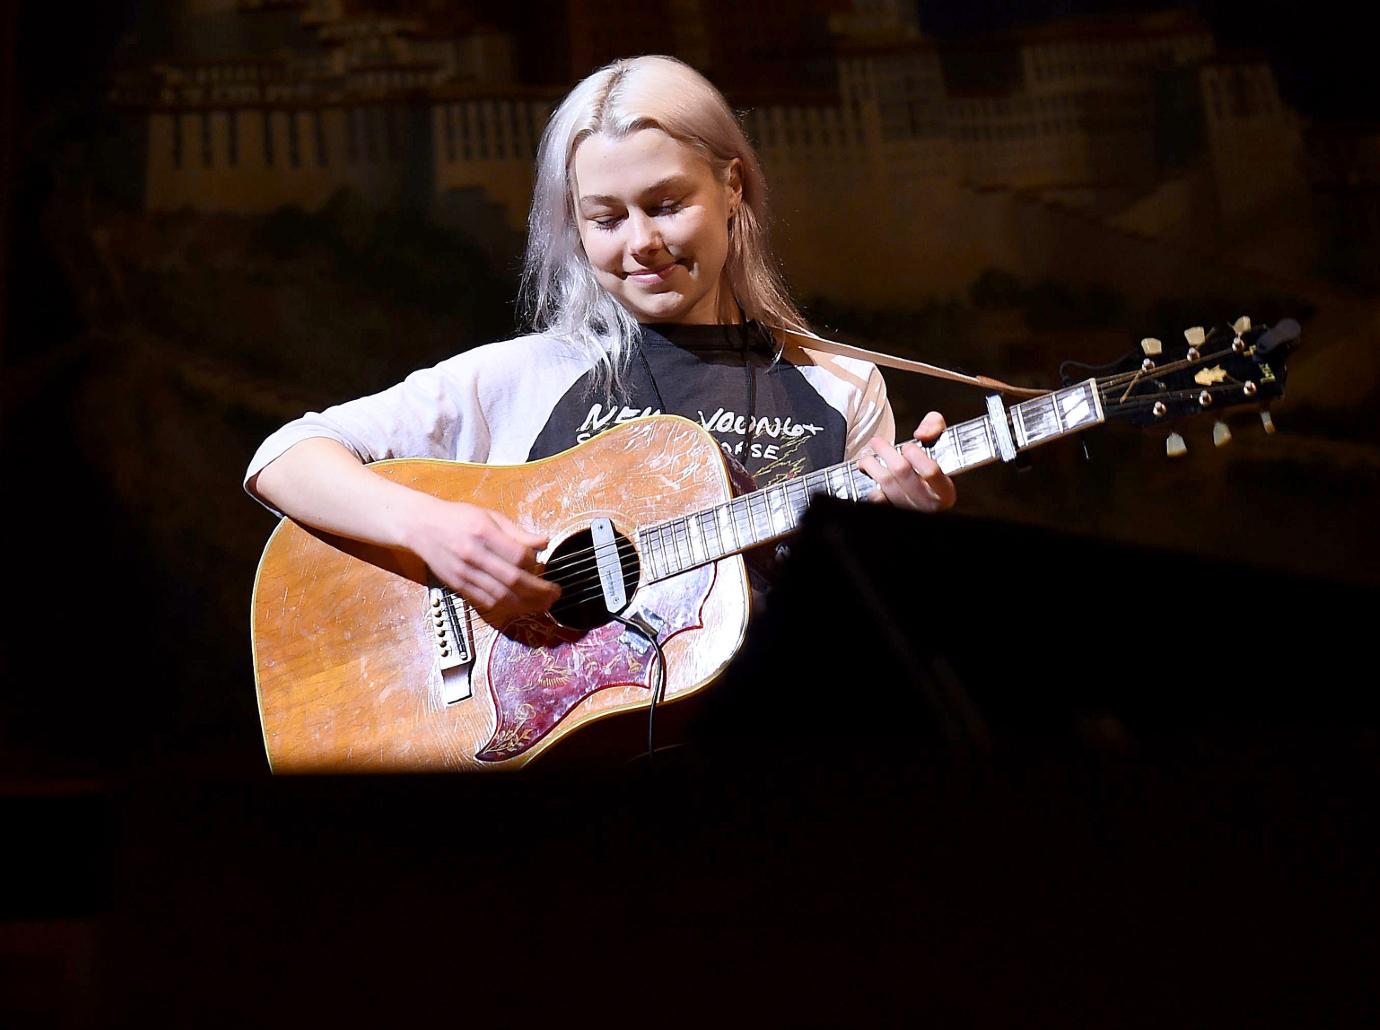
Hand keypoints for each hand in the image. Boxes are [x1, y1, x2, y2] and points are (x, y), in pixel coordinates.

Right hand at [403, 499, 559, 623]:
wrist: (421, 526)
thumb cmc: (458, 518)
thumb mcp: (490, 516)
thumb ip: (517, 532)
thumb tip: (544, 542)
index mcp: (483, 533)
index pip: (518, 556)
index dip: (536, 565)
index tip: (545, 566)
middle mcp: (473, 555)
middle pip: (512, 581)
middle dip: (539, 591)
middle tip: (555, 594)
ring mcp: (464, 574)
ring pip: (500, 597)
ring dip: (526, 604)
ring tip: (543, 604)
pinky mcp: (458, 586)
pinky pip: (485, 602)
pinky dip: (505, 607)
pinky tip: (519, 605)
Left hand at [857, 411, 956, 512]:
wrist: (928, 492)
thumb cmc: (935, 465)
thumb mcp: (943, 441)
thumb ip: (935, 426)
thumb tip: (921, 434)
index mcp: (944, 489)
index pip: (930, 471)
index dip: (916, 455)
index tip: (908, 446)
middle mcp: (928, 501)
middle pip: (902, 472)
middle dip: (885, 452)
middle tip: (877, 442)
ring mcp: (910, 508)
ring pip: (886, 484)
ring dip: (871, 466)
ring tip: (867, 458)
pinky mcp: (895, 509)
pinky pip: (878, 499)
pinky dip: (871, 487)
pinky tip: (870, 477)